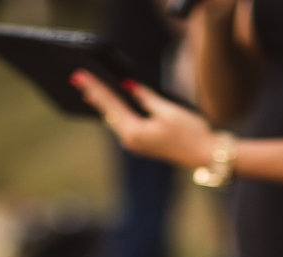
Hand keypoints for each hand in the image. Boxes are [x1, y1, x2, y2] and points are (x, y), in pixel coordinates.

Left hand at [69, 70, 215, 168]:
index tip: (79, 76)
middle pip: (108, 113)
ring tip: (89, 90)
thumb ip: (145, 97)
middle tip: (77, 79)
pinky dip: (116, 113)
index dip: (95, 87)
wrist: (205, 155)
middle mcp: (131, 140)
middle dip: (94, 95)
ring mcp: (137, 144)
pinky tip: (111, 106)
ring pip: (115, 120)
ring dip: (103, 105)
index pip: (110, 104)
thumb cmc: (190, 132)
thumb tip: (127, 85)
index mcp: (135, 132)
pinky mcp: (144, 144)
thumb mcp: (168, 110)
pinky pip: (124, 126)